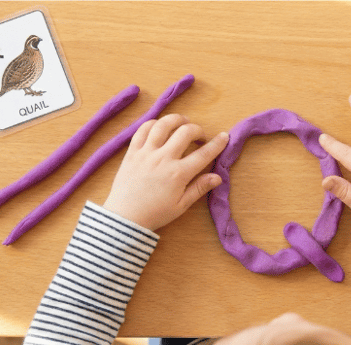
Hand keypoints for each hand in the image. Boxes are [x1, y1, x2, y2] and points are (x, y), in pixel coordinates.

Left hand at [103, 114, 228, 230]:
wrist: (125, 217)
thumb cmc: (155, 213)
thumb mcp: (181, 205)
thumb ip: (199, 188)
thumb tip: (217, 177)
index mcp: (178, 173)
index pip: (203, 154)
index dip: (217, 143)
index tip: (224, 136)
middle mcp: (163, 158)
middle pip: (185, 132)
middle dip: (197, 130)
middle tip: (199, 137)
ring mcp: (146, 153)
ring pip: (163, 125)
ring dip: (176, 120)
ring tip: (182, 123)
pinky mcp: (132, 151)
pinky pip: (143, 129)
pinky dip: (154, 124)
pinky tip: (160, 127)